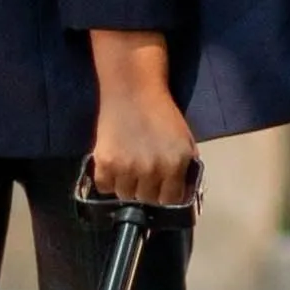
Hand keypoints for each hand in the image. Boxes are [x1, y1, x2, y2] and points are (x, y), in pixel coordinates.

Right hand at [87, 30, 197, 204]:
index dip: (166, 194)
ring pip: (124, 195)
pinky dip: (107, 180)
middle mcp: (153, 169)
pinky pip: (104, 187)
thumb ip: (185, 168)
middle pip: (147, 199)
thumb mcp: (184, 140)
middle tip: (143, 173)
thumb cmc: (161, 113)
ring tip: (127, 167)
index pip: (170, 200)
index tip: (161, 187)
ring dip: (126, 185)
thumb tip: (182, 193)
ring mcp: (127, 168)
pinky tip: (113, 165)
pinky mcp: (105, 162)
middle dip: (146, 189)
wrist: (133, 89)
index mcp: (176, 164)